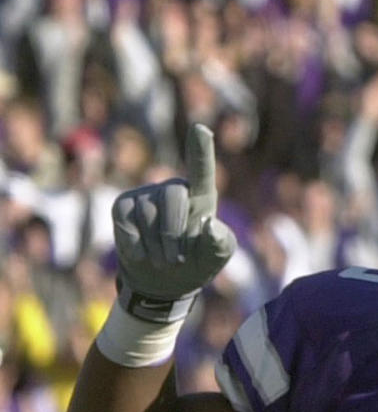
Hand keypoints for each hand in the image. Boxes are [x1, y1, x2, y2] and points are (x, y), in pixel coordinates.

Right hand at [112, 123, 236, 324]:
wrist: (163, 282)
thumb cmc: (195, 262)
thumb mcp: (215, 257)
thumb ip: (220, 243)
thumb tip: (210, 227)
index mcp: (200, 196)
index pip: (201, 169)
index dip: (201, 149)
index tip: (201, 129)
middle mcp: (172, 189)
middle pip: (173, 198)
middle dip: (174, 234)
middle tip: (176, 261)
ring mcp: (145, 195)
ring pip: (148, 213)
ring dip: (156, 246)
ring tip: (163, 261)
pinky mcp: (122, 206)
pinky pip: (127, 221)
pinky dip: (136, 245)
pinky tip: (142, 254)